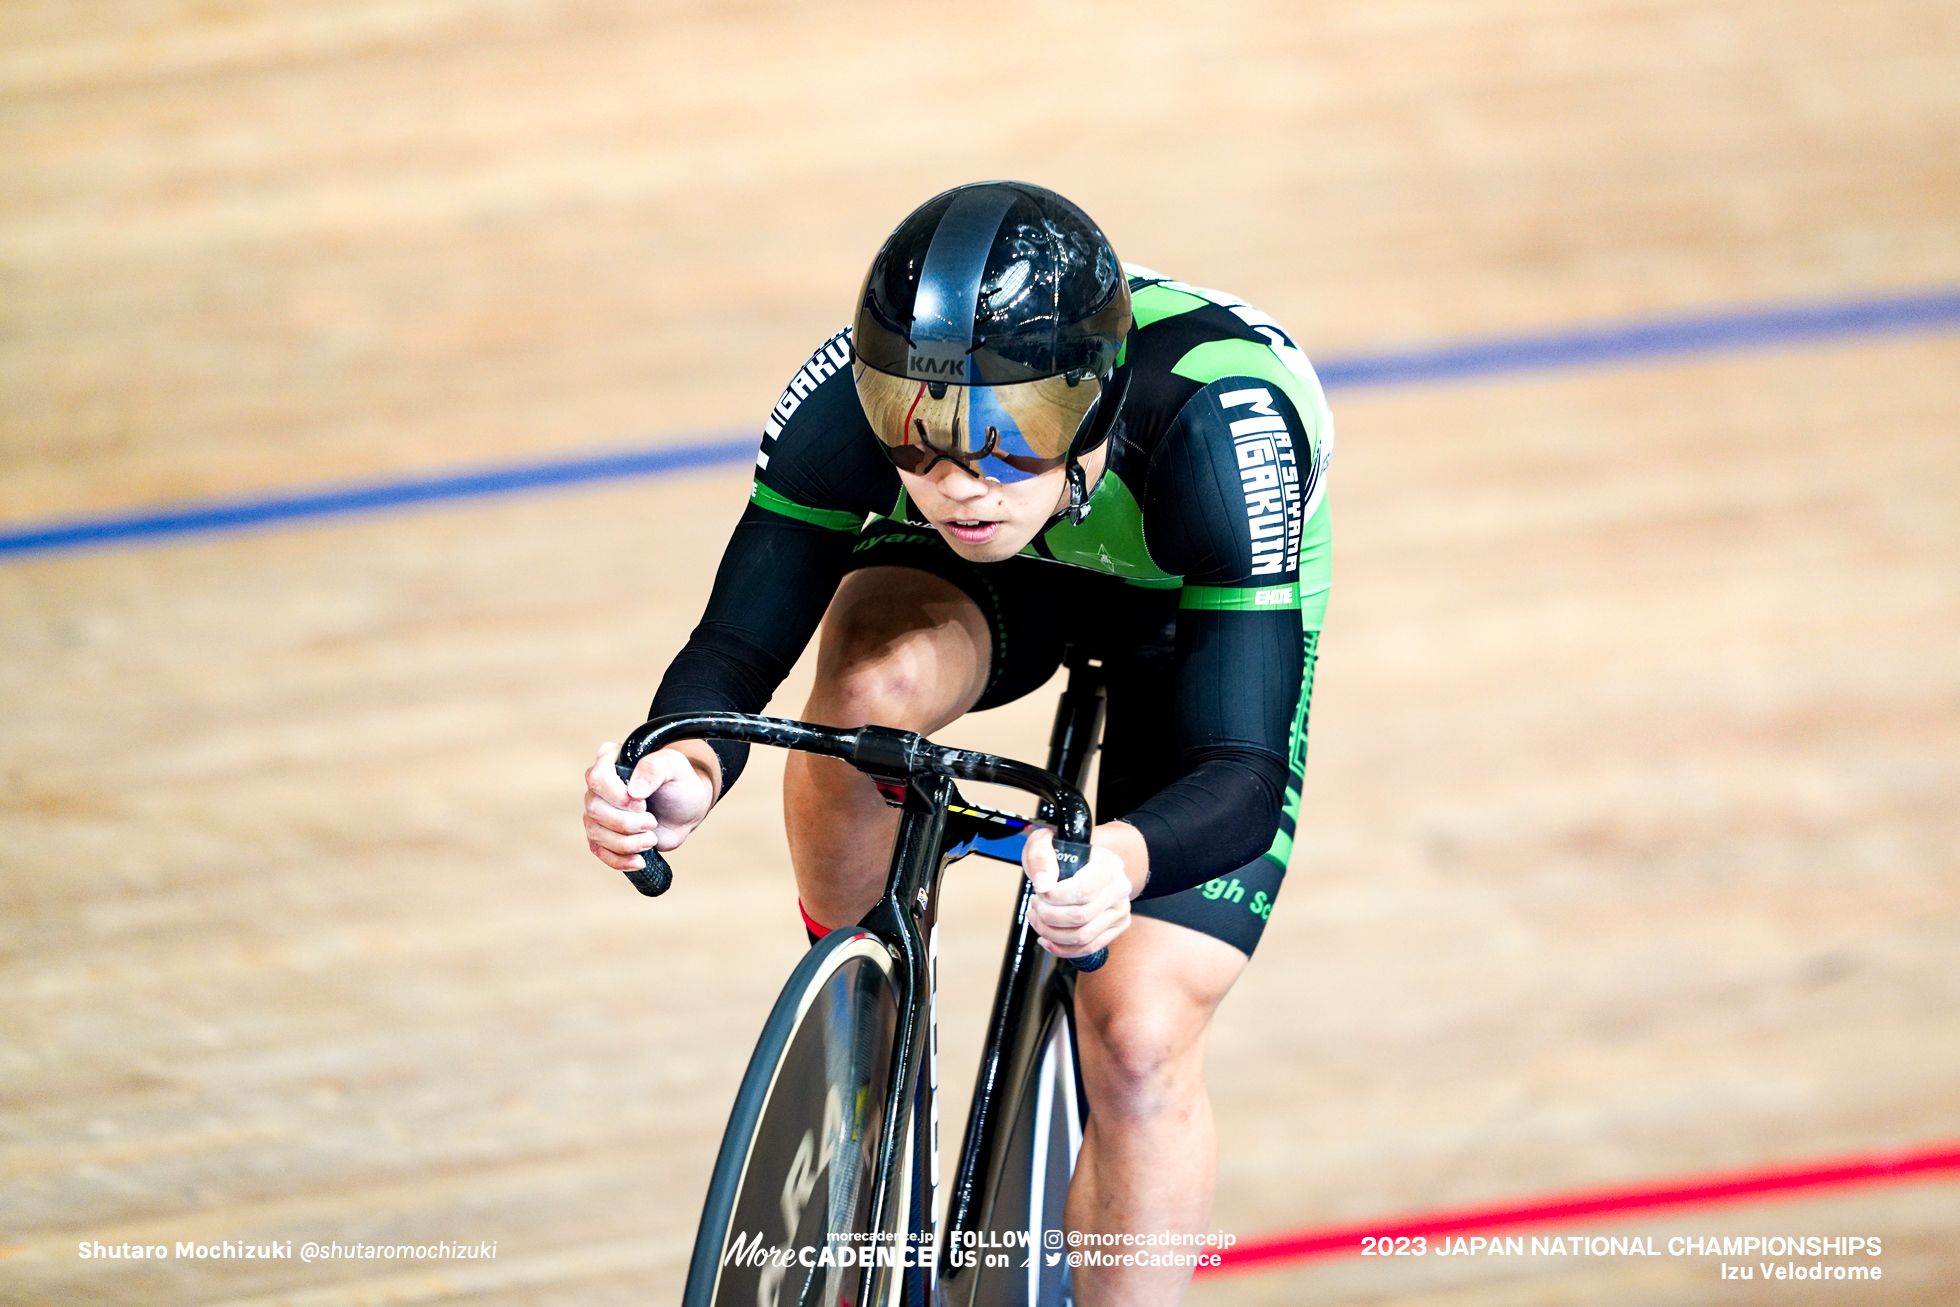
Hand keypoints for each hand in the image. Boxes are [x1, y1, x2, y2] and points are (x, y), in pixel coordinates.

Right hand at [583, 742, 716, 871]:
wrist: (687, 809)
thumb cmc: (679, 783)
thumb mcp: (674, 766)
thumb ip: (654, 769)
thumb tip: (633, 791)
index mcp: (610, 761)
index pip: (597, 778)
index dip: (618, 796)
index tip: (643, 803)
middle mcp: (598, 788)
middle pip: (596, 810)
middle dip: (627, 823)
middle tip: (652, 822)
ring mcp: (598, 813)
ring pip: (596, 833)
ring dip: (626, 842)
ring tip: (651, 839)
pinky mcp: (604, 836)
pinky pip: (600, 852)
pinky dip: (620, 860)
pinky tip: (639, 861)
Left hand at [1022, 826, 1135, 959]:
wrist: (1080, 861)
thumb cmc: (1063, 853)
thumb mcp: (1044, 843)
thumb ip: (1040, 858)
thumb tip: (1043, 884)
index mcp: (1109, 864)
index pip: (1083, 890)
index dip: (1055, 897)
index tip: (1039, 892)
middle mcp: (1119, 888)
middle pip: (1082, 916)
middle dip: (1048, 916)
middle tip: (1035, 905)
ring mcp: (1120, 910)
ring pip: (1083, 936)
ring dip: (1052, 933)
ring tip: (1038, 919)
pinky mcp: (1115, 927)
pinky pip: (1089, 947)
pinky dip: (1063, 948)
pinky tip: (1047, 939)